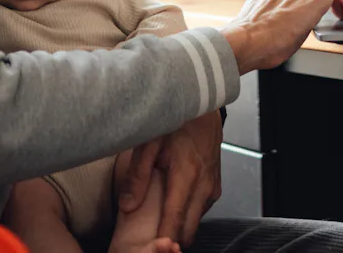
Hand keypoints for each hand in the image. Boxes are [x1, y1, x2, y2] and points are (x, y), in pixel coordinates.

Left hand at [118, 110, 221, 246]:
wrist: (203, 103)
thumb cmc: (175, 117)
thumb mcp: (149, 140)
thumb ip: (137, 174)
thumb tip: (127, 205)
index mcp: (187, 174)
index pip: (175, 218)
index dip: (165, 238)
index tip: (155, 249)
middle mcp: (204, 184)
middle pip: (189, 228)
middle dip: (172, 238)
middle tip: (152, 243)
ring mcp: (212, 186)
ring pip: (196, 220)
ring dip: (180, 227)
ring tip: (158, 227)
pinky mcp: (215, 185)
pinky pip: (201, 209)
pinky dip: (187, 214)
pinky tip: (172, 207)